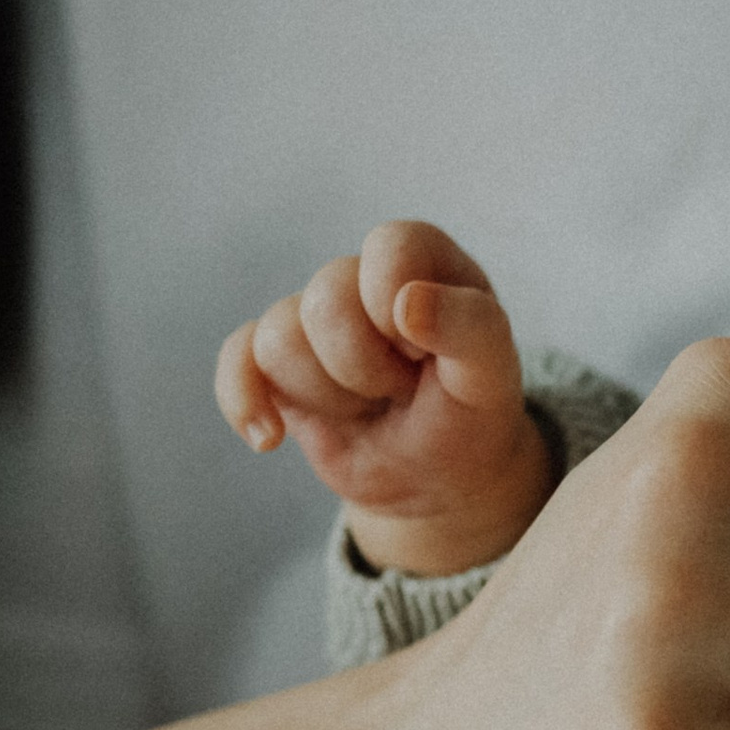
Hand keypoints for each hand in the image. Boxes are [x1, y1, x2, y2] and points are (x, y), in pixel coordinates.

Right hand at [216, 221, 552, 579]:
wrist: (438, 480)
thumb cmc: (470, 415)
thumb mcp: (493, 377)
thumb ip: (472, 328)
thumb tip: (406, 302)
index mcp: (422, 259)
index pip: (389, 248)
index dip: (401, 311)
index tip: (428, 355)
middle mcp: (361, 278)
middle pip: (326, 300)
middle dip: (368, 368)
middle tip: (404, 390)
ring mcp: (313, 320)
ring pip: (279, 338)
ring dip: (330, 396)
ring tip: (370, 405)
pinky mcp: (275, 363)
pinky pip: (236, 360)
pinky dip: (246, 402)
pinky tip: (272, 437)